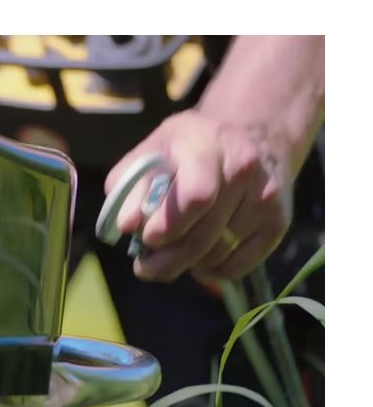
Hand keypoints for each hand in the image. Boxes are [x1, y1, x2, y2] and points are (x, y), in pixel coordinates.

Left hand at [104, 109, 292, 282]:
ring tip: (176, 251)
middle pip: (205, 234)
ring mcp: (266, 195)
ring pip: (220, 253)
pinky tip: (202, 258)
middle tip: (147, 266)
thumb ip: (130, 187)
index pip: (195, 197)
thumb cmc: (186, 149)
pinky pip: (242, 264)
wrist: (250, 136)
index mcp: (204, 145)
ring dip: (190, 263)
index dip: (168, 226)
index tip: (147, 239)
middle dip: (169, 258)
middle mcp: (242, 167)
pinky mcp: (279, 220)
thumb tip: (127, 224)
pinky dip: (216, 270)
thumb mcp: (150, 153)